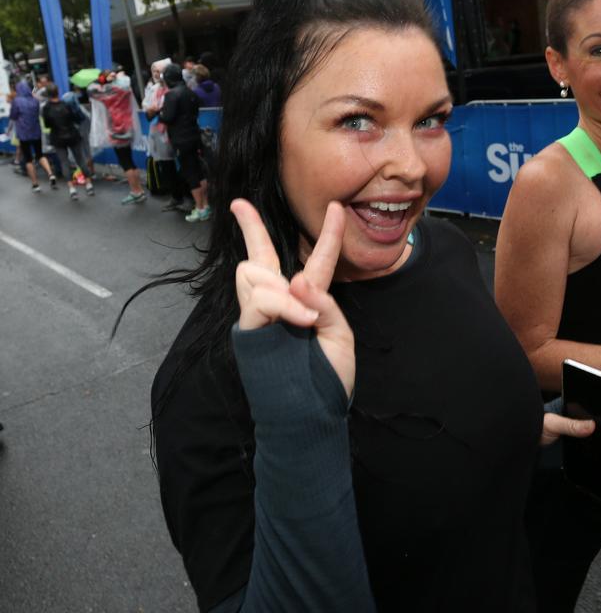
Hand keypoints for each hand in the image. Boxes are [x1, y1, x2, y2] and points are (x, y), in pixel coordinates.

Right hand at [231, 198, 355, 391]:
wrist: (311, 416)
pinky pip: (260, 300)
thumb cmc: (326, 379)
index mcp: (308, 301)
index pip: (315, 259)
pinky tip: (303, 321)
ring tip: (306, 319)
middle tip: (239, 206)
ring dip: (280, 288)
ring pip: (253, 272)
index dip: (327, 232)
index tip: (336, 206)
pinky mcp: (250, 329)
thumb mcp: (340, 336)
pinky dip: (283, 306)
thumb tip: (296, 279)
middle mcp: (281, 303)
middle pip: (259, 256)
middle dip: (251, 229)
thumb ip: (324, 303)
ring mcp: (262, 315)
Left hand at [541, 404, 600, 484]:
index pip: (595, 408)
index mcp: (573, 411)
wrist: (521, 440)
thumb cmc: (534, 425)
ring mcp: (578, 437)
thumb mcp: (551, 423)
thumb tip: (591, 425)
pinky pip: (592, 457)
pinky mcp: (575, 450)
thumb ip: (570, 424)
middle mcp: (578, 423)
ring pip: (600, 447)